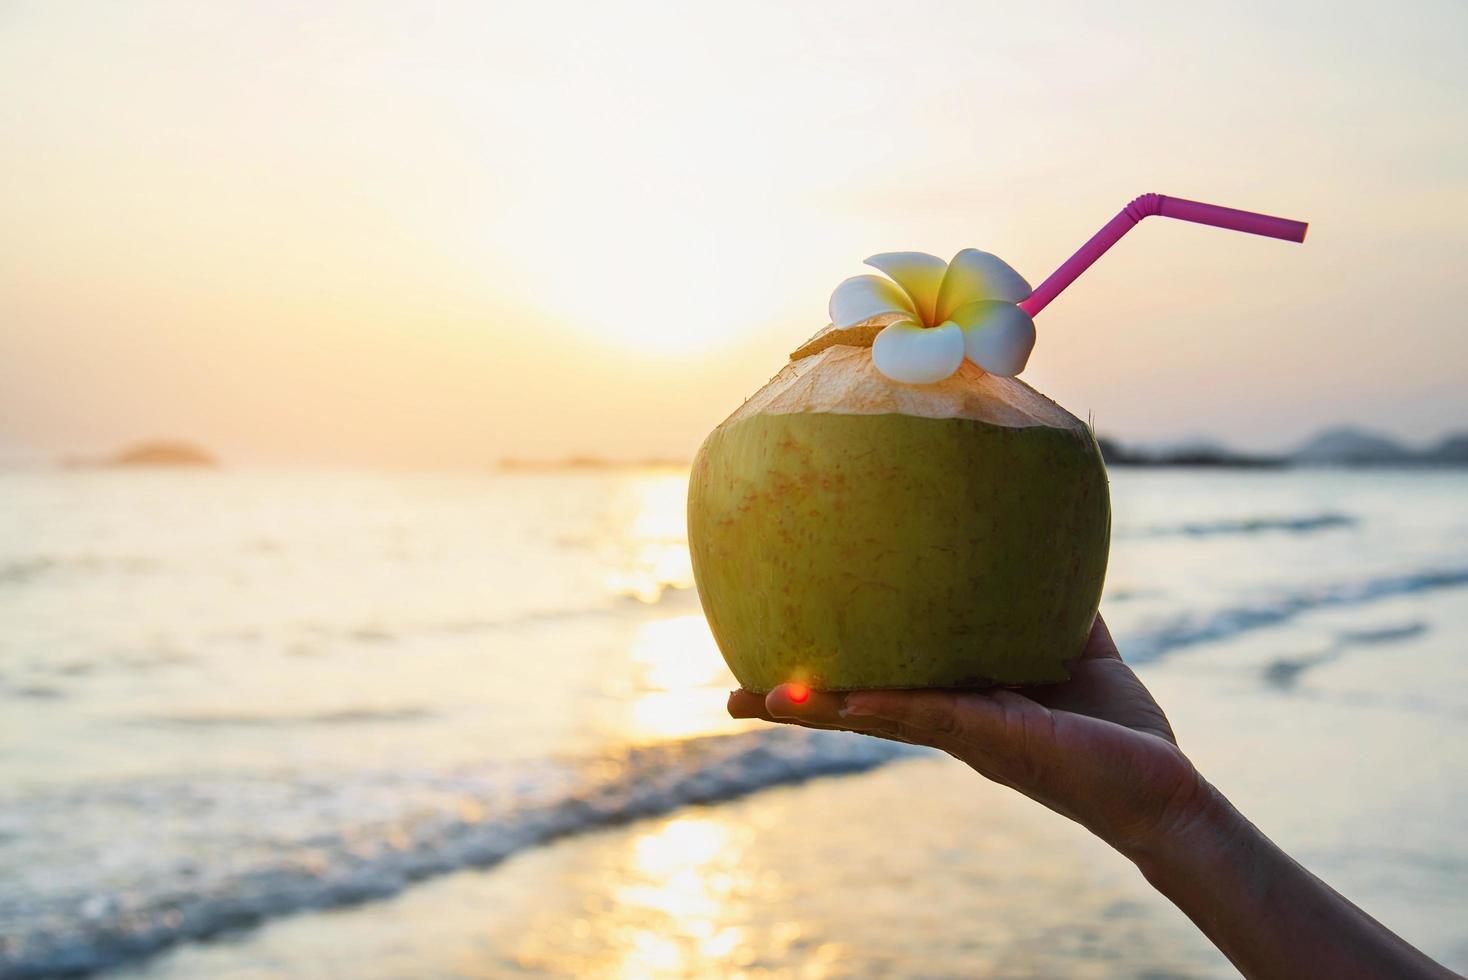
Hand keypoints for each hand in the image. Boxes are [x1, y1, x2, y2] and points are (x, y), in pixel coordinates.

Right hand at [728, 614, 1208, 853]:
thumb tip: (1033, 530)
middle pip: (855, 708)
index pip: (878, 686)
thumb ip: (1045, 595)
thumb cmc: (1113, 723)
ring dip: (816, 709)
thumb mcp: (1071, 644)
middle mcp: (949, 723)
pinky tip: (843, 697)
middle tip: (733, 695)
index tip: (774, 664)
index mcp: (957, 702)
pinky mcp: (997, 740)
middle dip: (796, 704)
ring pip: (875, 717)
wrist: (1162, 782)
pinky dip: (885, 705)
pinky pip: (930, 718)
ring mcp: (966, 735)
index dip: (826, 676)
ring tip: (758, 697)